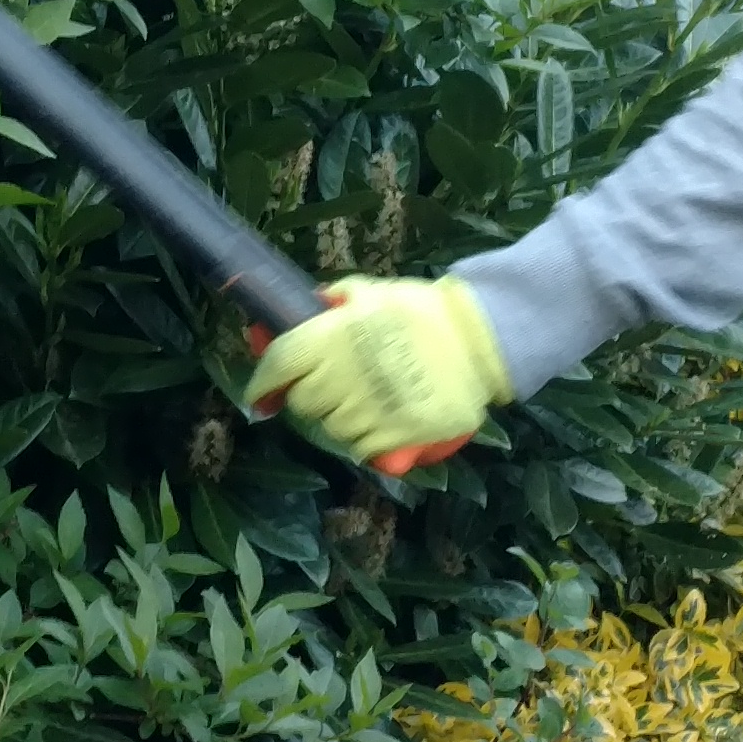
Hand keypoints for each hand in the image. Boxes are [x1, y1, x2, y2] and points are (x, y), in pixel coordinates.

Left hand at [247, 276, 510, 475]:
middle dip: (310, 396)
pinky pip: (362, 448)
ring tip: (366, 400)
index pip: (280, 363)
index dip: (263, 382)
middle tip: (332, 386)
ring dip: (340, 418)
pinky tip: (383, 419)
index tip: (260, 395)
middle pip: (304, 401)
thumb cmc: (425, 312)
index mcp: (336, 335)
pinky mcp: (398, 435)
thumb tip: (309, 309)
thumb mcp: (376, 293)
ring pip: (332, 428)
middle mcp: (347, 374)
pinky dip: (365, 439)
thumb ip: (338, 301)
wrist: (482, 341)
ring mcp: (372, 408)